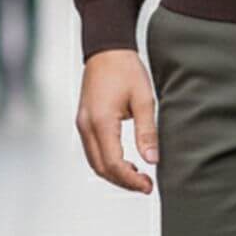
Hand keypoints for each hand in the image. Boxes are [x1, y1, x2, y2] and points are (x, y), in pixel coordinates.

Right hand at [75, 49, 157, 192]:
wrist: (106, 50)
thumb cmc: (125, 69)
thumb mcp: (143, 99)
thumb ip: (147, 132)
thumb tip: (152, 159)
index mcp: (101, 122)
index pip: (113, 163)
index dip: (131, 180)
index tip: (148, 185)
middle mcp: (86, 126)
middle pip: (101, 168)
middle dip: (123, 181)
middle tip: (146, 185)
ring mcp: (82, 124)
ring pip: (94, 162)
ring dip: (115, 174)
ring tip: (138, 176)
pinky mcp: (84, 122)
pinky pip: (93, 151)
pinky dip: (108, 162)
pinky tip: (125, 163)